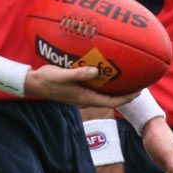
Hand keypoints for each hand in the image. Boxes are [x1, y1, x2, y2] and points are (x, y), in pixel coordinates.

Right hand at [24, 65, 139, 107]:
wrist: (33, 84)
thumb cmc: (47, 79)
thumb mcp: (63, 75)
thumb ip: (79, 73)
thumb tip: (96, 71)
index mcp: (85, 98)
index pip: (111, 102)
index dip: (127, 98)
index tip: (139, 91)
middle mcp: (85, 100)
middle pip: (111, 100)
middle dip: (125, 94)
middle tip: (138, 84)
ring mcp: (81, 97)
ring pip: (104, 96)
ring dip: (116, 90)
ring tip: (127, 80)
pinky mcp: (77, 92)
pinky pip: (96, 91)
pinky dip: (105, 86)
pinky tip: (106, 76)